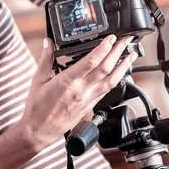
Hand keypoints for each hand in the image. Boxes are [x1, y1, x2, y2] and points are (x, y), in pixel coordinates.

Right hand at [17, 35, 136, 151]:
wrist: (39, 130)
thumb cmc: (37, 107)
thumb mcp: (38, 79)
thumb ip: (46, 59)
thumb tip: (48, 42)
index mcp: (68, 81)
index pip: (91, 61)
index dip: (104, 48)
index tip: (111, 37)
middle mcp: (81, 90)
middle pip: (106, 68)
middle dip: (118, 52)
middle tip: (126, 39)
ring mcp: (88, 99)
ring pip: (112, 81)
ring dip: (123, 66)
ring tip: (131, 55)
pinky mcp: (90, 105)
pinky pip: (107, 90)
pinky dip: (116, 79)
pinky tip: (121, 73)